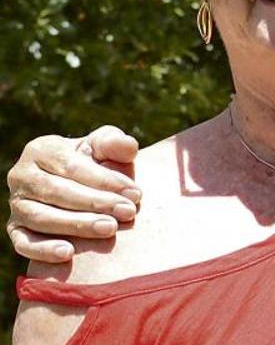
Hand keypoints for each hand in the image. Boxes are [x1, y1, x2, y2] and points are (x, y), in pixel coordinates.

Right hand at [7, 126, 141, 262]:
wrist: (81, 187)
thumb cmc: (95, 162)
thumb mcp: (104, 147)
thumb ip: (115, 144)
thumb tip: (129, 146)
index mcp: (42, 150)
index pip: (72, 166)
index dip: (105, 180)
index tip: (135, 193)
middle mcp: (22, 176)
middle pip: (57, 192)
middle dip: (96, 203)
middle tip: (128, 212)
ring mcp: (17, 204)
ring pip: (42, 218)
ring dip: (77, 225)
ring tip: (110, 229)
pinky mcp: (16, 229)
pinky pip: (23, 242)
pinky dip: (43, 249)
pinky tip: (68, 253)